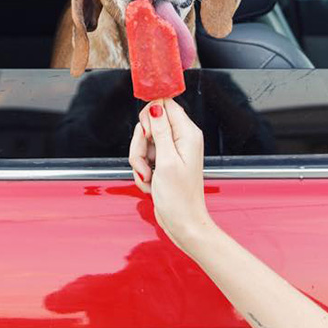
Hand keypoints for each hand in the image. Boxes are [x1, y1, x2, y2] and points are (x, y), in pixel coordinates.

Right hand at [128, 99, 215, 252]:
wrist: (183, 224)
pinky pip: (144, 157)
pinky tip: (151, 183)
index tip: (147, 134)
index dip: (150, 115)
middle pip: (149, 123)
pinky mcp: (163, 162)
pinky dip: (142, 170)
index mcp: (187, 133)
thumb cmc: (179, 198)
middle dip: (140, 144)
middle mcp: (181, 138)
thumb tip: (156, 105)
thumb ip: (159, 130)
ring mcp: (171, 151)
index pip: (165, 104)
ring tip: (150, 177)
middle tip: (147, 162)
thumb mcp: (166, 161)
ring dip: (139, 161)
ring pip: (143, 142)